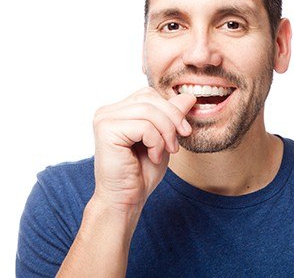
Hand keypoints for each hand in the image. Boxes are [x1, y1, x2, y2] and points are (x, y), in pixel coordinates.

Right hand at [91, 87, 195, 212]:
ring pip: (148, 111)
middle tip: (177, 143)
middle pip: (149, 97)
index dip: (171, 110)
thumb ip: (172, 116)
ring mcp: (104, 119)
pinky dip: (156, 142)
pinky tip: (153, 157)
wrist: (126, 200)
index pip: (149, 94)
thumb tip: (189, 96)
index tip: (184, 132)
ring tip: (166, 151)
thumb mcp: (164, 138)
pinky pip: (143, 126)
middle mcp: (107, 111)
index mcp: (118, 110)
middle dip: (172, 119)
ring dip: (165, 133)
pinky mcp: (106, 130)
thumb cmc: (142, 172)